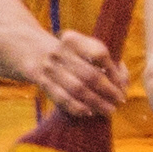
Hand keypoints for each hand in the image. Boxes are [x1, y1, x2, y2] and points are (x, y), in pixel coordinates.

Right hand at [0, 20, 122, 117]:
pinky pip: (61, 97)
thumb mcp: (78, 47)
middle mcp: (61, 51)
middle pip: (90, 75)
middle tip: (120, 100)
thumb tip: (123, 80)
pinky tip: (89, 112)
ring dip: (96, 102)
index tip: (123, 84)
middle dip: (108, 91)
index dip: (114, 71)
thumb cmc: (64, 53)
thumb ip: (99, 60)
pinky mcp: (41, 80)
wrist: (28, 49)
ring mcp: (49, 67)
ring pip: (77, 89)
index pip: (100, 54)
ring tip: (109, 110)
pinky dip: (77, 106)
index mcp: (74, 39)